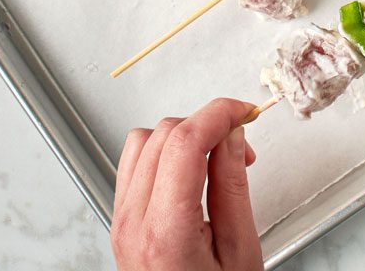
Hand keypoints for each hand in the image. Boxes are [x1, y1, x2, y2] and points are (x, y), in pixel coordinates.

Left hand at [111, 98, 261, 270]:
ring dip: (183, 136)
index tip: (244, 112)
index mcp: (166, 232)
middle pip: (164, 134)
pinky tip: (190, 169)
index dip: (219, 113)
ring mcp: (120, 221)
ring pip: (143, 140)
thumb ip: (233, 187)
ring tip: (216, 158)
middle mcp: (133, 223)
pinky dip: (163, 153)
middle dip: (208, 126)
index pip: (184, 141)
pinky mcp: (119, 221)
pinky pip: (133, 163)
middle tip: (241, 146)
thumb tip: (233, 136)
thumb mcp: (240, 252)